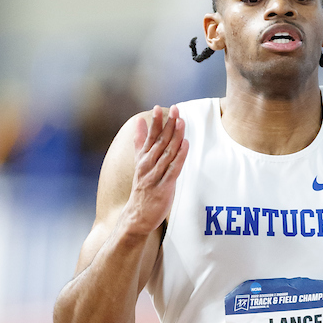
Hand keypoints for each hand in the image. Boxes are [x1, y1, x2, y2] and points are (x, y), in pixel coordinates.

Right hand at [122, 105, 188, 236]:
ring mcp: (155, 176)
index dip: (155, 122)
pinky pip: (173, 169)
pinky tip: (185, 144)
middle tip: (175, 109)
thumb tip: (138, 121)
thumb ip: (140, 141)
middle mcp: (148, 165)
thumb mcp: (139, 162)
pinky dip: (179, 156)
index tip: (159, 108)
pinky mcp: (164, 187)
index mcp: (143, 158)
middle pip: (160, 141)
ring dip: (175, 137)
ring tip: (181, 122)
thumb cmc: (142, 188)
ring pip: (167, 153)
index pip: (149, 136)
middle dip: (168, 125)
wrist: (138, 215)